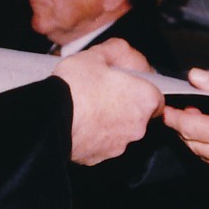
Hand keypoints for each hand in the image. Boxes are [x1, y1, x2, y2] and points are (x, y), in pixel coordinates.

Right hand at [52, 39, 163, 165]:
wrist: (50, 117)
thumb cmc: (76, 87)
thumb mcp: (94, 55)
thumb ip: (113, 50)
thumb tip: (116, 51)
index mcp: (144, 99)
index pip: (157, 97)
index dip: (142, 89)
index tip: (128, 85)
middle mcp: (138, 126)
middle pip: (139, 116)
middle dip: (125, 106)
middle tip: (104, 94)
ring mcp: (119, 145)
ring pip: (120, 132)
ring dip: (110, 122)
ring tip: (88, 108)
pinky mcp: (100, 158)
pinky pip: (102, 145)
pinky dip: (94, 136)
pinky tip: (80, 123)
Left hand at [162, 68, 208, 180]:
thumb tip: (196, 77)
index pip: (191, 129)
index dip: (174, 117)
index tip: (165, 107)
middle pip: (192, 144)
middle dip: (182, 127)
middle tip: (181, 108)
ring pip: (202, 155)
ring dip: (194, 138)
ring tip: (196, 117)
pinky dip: (208, 148)